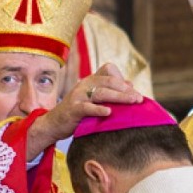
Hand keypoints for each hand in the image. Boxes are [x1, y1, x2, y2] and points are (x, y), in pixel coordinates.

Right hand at [26, 62, 141, 160]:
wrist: (54, 123)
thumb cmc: (77, 111)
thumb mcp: (93, 98)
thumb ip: (109, 91)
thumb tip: (130, 84)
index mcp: (91, 80)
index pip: (108, 69)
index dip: (122, 78)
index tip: (133, 91)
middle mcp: (85, 84)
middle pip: (109, 81)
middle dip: (126, 89)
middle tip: (139, 99)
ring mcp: (78, 96)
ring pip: (101, 93)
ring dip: (119, 97)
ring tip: (132, 102)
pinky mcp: (73, 109)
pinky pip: (87, 107)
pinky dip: (99, 109)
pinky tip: (109, 112)